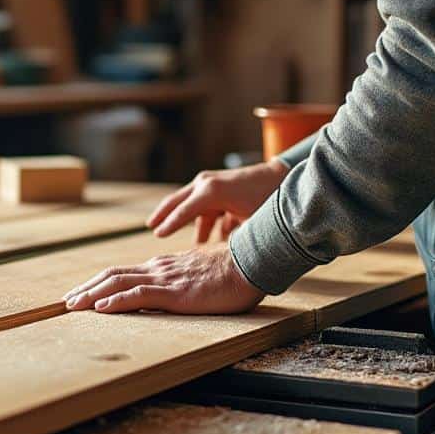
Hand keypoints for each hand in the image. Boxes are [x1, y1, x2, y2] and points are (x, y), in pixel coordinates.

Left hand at [63, 242, 264, 314]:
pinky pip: (139, 295)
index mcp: (163, 266)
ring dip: (91, 295)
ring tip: (72, 306)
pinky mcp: (175, 292)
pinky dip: (116, 301)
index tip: (83, 294)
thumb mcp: (200, 277)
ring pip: (118, 283)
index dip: (99, 283)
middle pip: (112, 275)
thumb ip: (183, 282)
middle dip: (86, 288)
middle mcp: (158, 269)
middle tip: (66, 301)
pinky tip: (101, 308)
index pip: (122, 273)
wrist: (252, 262)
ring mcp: (165, 279)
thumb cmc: (233, 272)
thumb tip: (174, 292)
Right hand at [146, 159, 288, 240]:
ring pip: (191, 205)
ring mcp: (211, 183)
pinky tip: (208, 239)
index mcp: (211, 191)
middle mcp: (206, 184)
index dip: (169, 225)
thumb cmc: (268, 199)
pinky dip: (203, 221)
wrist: (283, 176)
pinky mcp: (219, 187)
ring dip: (187, 222)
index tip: (157, 236)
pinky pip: (204, 206)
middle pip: (177, 201)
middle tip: (151, 227)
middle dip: (164, 214)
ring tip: (181, 239)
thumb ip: (231, 238)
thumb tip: (217, 256)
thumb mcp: (250, 222)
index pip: (183, 211)